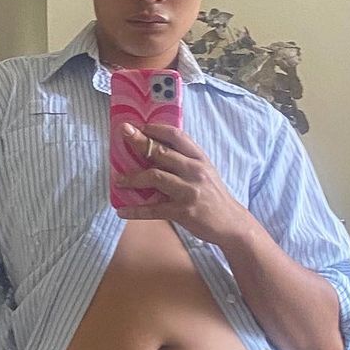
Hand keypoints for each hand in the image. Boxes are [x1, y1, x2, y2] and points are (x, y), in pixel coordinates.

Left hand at [117, 122, 254, 246]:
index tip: (140, 125)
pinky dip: (136, 211)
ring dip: (133, 178)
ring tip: (118, 180)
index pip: (177, 136)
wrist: (230, 223)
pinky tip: (122, 211)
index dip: (156, 128)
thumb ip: (185, 161)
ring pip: (155, 177)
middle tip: (123, 134)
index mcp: (199, 158)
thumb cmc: (213, 196)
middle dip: (139, 142)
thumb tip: (155, 152)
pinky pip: (154, 209)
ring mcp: (188, 191)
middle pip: (161, 152)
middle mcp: (194, 171)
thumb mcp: (205, 172)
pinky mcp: (183, 211)